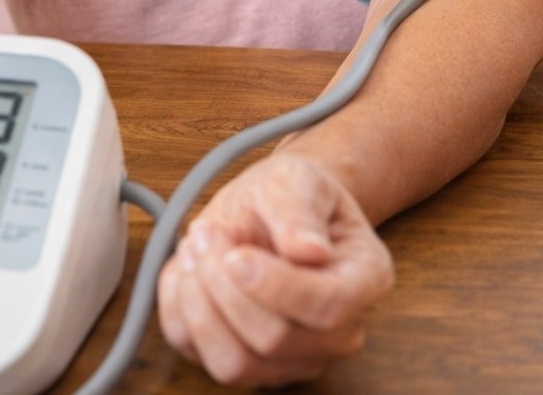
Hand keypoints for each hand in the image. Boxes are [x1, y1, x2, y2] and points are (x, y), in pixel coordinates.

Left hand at [157, 152, 394, 387]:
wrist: (267, 207)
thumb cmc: (290, 194)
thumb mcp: (296, 179)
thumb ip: (299, 210)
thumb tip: (310, 251)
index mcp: (363, 279)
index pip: (327, 307)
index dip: (276, 285)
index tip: (236, 254)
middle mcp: (335, 333)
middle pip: (273, 340)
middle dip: (224, 283)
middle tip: (206, 232)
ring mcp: (291, 358)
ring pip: (234, 363)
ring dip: (198, 302)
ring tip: (195, 249)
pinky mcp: (244, 363)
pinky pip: (197, 353)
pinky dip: (179, 308)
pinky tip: (188, 269)